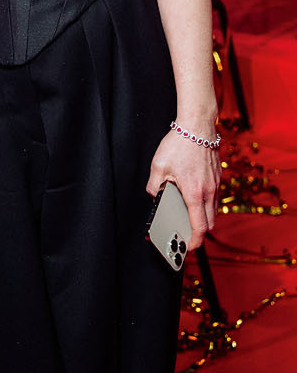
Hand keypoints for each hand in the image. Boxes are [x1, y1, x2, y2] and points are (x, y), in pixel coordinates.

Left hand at [147, 128, 219, 249]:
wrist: (198, 124)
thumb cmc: (179, 143)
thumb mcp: (158, 165)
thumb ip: (154, 185)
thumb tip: (154, 196)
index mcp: (195, 193)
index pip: (200, 227)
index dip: (195, 242)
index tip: (188, 247)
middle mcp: (209, 191)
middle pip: (210, 223)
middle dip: (199, 232)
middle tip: (186, 234)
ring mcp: (215, 184)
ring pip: (213, 210)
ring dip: (203, 217)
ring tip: (187, 216)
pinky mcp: (217, 177)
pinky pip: (214, 197)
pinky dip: (206, 203)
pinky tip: (193, 197)